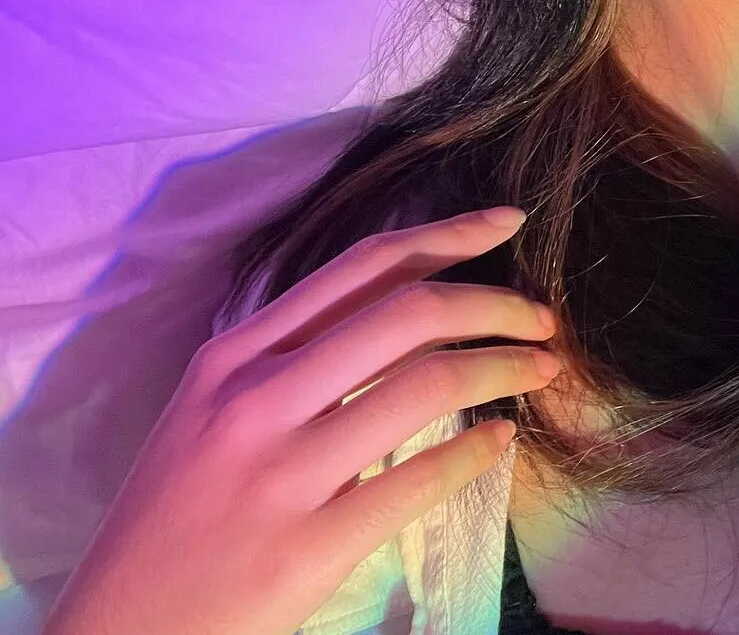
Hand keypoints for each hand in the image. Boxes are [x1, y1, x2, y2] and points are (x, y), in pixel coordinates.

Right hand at [41, 205, 562, 634]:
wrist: (117, 629)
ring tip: (540, 372)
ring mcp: (280, 473)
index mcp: (234, 357)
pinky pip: (419, 481)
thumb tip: (411, 316)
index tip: (508, 222)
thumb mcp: (212, 411)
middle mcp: (255, 400)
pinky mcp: (306, 547)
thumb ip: (295, 359)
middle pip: (411, 313)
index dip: (448, 234)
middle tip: (543, 320)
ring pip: (428, 385)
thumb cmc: (176, 516)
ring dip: (505, 370)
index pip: (361, 267)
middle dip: (498, 306)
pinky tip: (498, 442)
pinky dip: (476, 452)